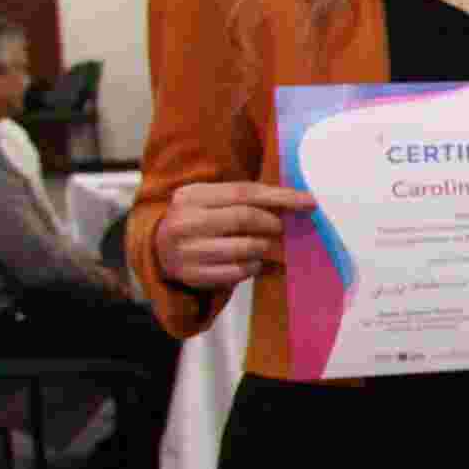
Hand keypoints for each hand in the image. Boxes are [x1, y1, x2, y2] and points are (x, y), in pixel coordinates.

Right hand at [151, 178, 314, 292]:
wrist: (159, 250)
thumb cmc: (199, 221)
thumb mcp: (212, 201)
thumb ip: (245, 199)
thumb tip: (297, 202)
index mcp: (191, 195)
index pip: (244, 192)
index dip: (280, 196)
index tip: (309, 202)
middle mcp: (184, 222)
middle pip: (245, 218)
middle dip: (272, 223)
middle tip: (280, 228)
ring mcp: (186, 251)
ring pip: (246, 248)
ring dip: (264, 247)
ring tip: (263, 245)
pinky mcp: (193, 275)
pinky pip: (238, 272)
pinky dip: (253, 267)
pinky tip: (250, 261)